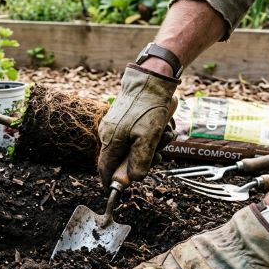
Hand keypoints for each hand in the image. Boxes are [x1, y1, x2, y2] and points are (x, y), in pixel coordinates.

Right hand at [97, 64, 178, 187]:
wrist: (151, 79)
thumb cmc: (148, 107)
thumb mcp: (148, 138)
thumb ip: (139, 162)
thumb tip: (133, 179)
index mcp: (110, 139)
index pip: (104, 169)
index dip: (112, 181)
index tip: (121, 189)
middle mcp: (109, 133)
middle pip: (121, 159)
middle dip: (141, 160)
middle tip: (158, 156)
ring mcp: (116, 124)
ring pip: (131, 147)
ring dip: (150, 147)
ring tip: (164, 136)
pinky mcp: (124, 118)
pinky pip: (135, 135)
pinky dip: (149, 136)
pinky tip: (161, 128)